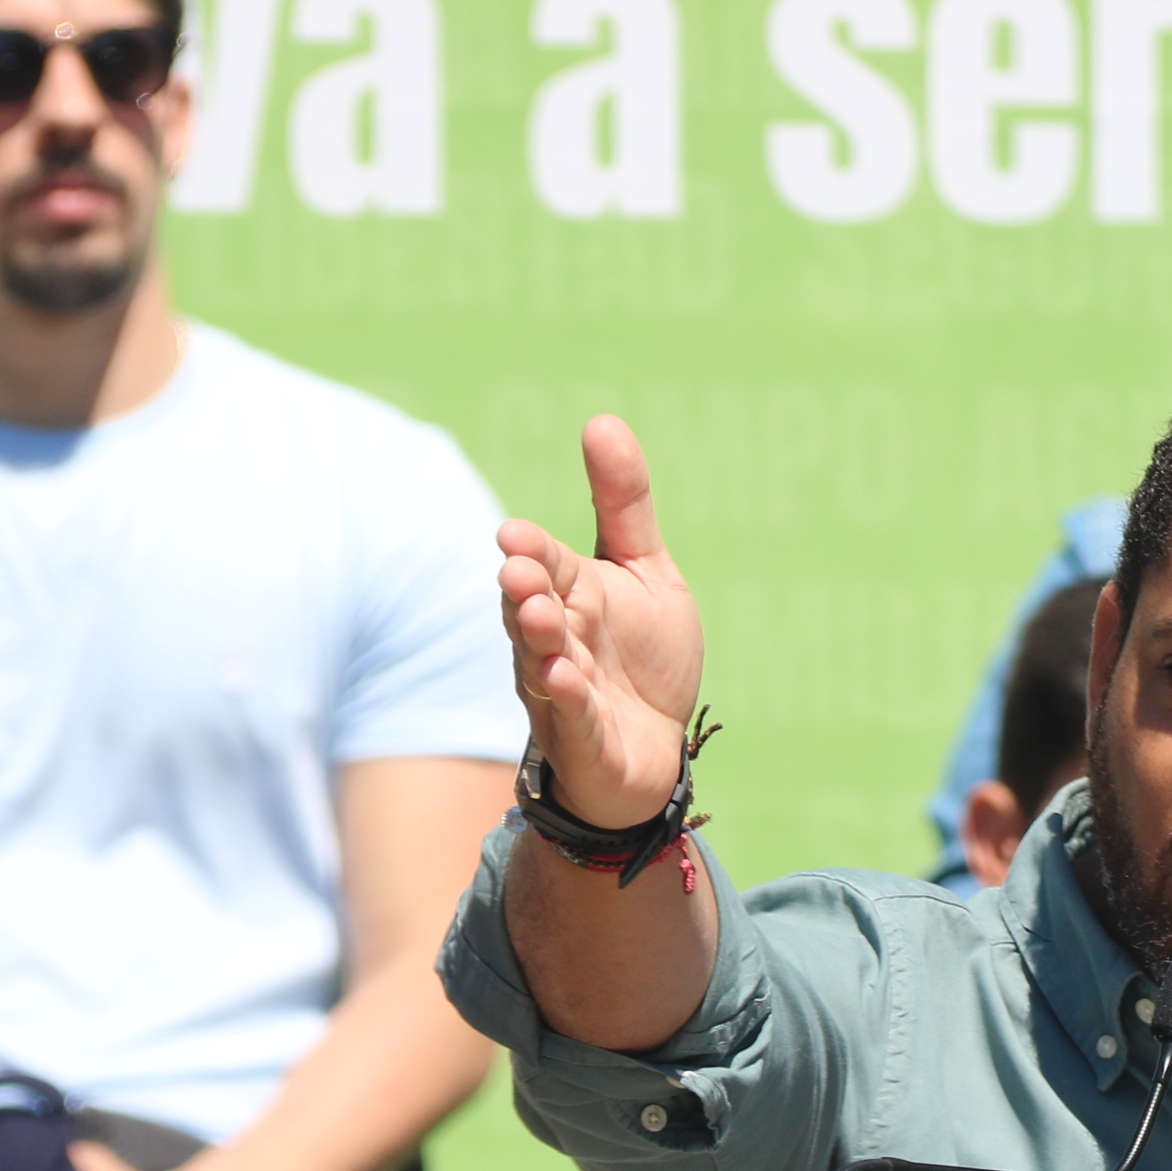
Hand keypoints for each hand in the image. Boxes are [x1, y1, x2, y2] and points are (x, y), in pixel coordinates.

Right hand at [498, 417, 703, 831]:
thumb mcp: (646, 572)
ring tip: (538, 615)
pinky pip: (572, 717)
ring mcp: (563, 693)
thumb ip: (624, 504)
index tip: (516, 536)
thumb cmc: (643, 657)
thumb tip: (601, 420)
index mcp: (568, 595)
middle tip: (519, 570)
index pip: (546, 565)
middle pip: (530, 612)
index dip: (532, 552)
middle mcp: (554, 640)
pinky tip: (566, 676)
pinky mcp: (583, 740)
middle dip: (524, 591)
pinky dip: (568, 699)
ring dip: (538, 641)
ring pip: (541, 664)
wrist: (655, 750)